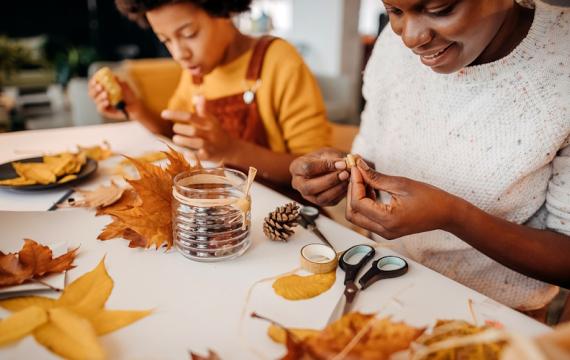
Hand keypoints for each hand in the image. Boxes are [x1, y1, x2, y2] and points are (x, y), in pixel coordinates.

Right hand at [88, 76, 139, 119]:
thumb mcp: (124, 86)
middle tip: (100, 87)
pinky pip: (100, 109)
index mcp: (102, 89)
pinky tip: (107, 102)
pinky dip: (102, 104)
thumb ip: (119, 81)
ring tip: (106, 94)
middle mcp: (100, 97)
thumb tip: (114, 76)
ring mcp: (102, 104)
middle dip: (95, 89)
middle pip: (91, 93)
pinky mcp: (105, 112)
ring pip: (95, 100)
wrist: (135, 105)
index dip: (92, 82)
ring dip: (99, 96)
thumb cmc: (128, 94)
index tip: (95, 80)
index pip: (93, 85)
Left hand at [163, 107, 232, 161]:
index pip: (190, 116)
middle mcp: (210, 132)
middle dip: (180, 129)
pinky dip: (190, 154)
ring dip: (183, 141)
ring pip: (196, 142)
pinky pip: (199, 156)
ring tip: (176, 139)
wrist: (229, 149)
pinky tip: (185, 152)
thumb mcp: (210, 119)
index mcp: (208, 122)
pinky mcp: (209, 156)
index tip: (163, 114)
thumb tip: (198, 95)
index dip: (176, 115)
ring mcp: (210, 145)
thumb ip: (202, 109)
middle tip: (175, 129)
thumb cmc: (215, 132)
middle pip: (193, 130)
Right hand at [289, 148, 349, 205]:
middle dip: (330, 181)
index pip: (307, 168)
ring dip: (337, 189)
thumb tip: (344, 164)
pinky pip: (330, 202)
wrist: (328, 167)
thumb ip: (334, 158)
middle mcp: (298, 184)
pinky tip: (349, 185)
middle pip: (309, 187)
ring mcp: (307, 196)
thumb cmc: (325, 158)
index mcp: (296, 167)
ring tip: (349, 179)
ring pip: (320, 198)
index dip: (325, 166)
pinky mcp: (319, 203)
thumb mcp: (327, 153)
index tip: (342, 163)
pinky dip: (341, 194)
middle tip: (345, 173)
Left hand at [347, 159, 463, 238]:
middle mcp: (384, 230)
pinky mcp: (387, 230)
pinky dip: (364, 203)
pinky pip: (367, 218)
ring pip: (358, 216)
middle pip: (352, 213)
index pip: (358, 203)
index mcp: (388, 220)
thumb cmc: (430, 198)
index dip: (354, 183)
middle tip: (357, 173)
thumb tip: (359, 167)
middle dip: (351, 192)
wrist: (446, 213)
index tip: (356, 168)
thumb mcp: (401, 184)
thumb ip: (376, 177)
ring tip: (365, 179)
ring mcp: (385, 232)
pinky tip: (371, 189)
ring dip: (357, 197)